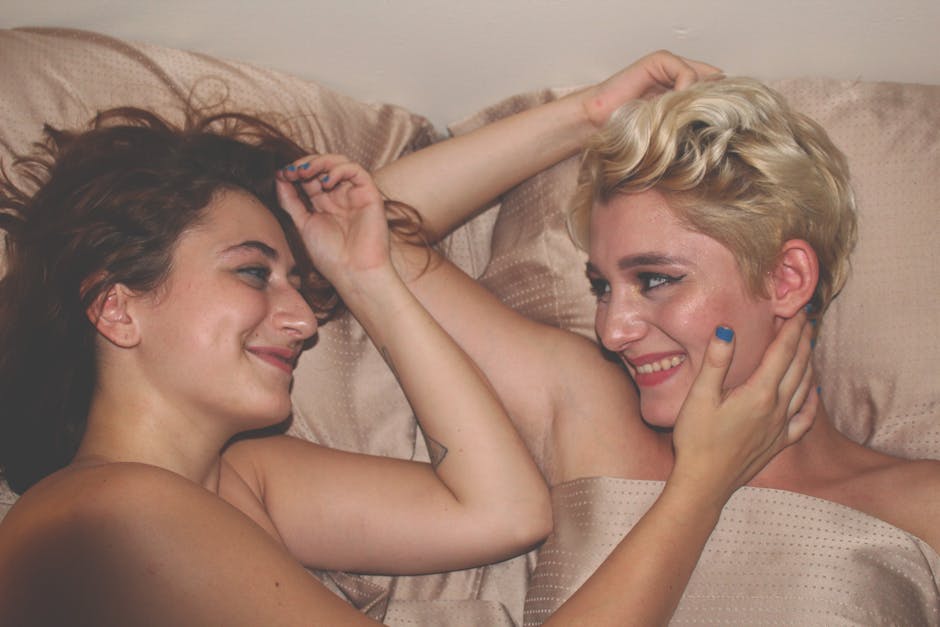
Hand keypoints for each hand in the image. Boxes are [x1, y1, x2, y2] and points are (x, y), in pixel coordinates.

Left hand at [276, 154, 390, 284]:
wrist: (354, 273)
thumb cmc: (330, 257)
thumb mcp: (302, 225)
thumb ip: (290, 201)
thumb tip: (278, 178)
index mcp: (324, 204)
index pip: (309, 178)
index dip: (294, 172)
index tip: (280, 175)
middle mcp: (340, 197)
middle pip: (323, 167)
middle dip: (305, 164)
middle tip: (291, 171)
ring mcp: (355, 194)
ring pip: (339, 163)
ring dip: (320, 162)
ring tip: (305, 172)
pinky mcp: (369, 194)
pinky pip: (356, 171)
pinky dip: (339, 169)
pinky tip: (325, 182)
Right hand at [581, 50, 721, 127]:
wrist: (598, 124)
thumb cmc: (630, 133)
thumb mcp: (670, 135)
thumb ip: (693, 123)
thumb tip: (724, 124)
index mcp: (684, 96)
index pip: (717, 95)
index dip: (722, 108)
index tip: (723, 127)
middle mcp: (680, 78)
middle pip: (714, 85)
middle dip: (714, 104)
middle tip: (713, 123)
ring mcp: (671, 67)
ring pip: (703, 79)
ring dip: (698, 100)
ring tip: (689, 119)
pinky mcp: (659, 61)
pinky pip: (686, 73)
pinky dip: (685, 89)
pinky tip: (674, 106)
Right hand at [669, 311, 816, 503]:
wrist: (705, 484)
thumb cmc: (696, 440)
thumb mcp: (699, 396)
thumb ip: (716, 361)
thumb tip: (727, 329)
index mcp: (759, 393)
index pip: (782, 353)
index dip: (792, 330)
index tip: (799, 311)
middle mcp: (776, 408)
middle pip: (798, 367)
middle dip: (804, 341)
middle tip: (807, 320)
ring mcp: (780, 427)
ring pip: (804, 389)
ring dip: (809, 364)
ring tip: (810, 347)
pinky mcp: (778, 443)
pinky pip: (804, 419)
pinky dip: (812, 402)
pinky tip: (814, 394)